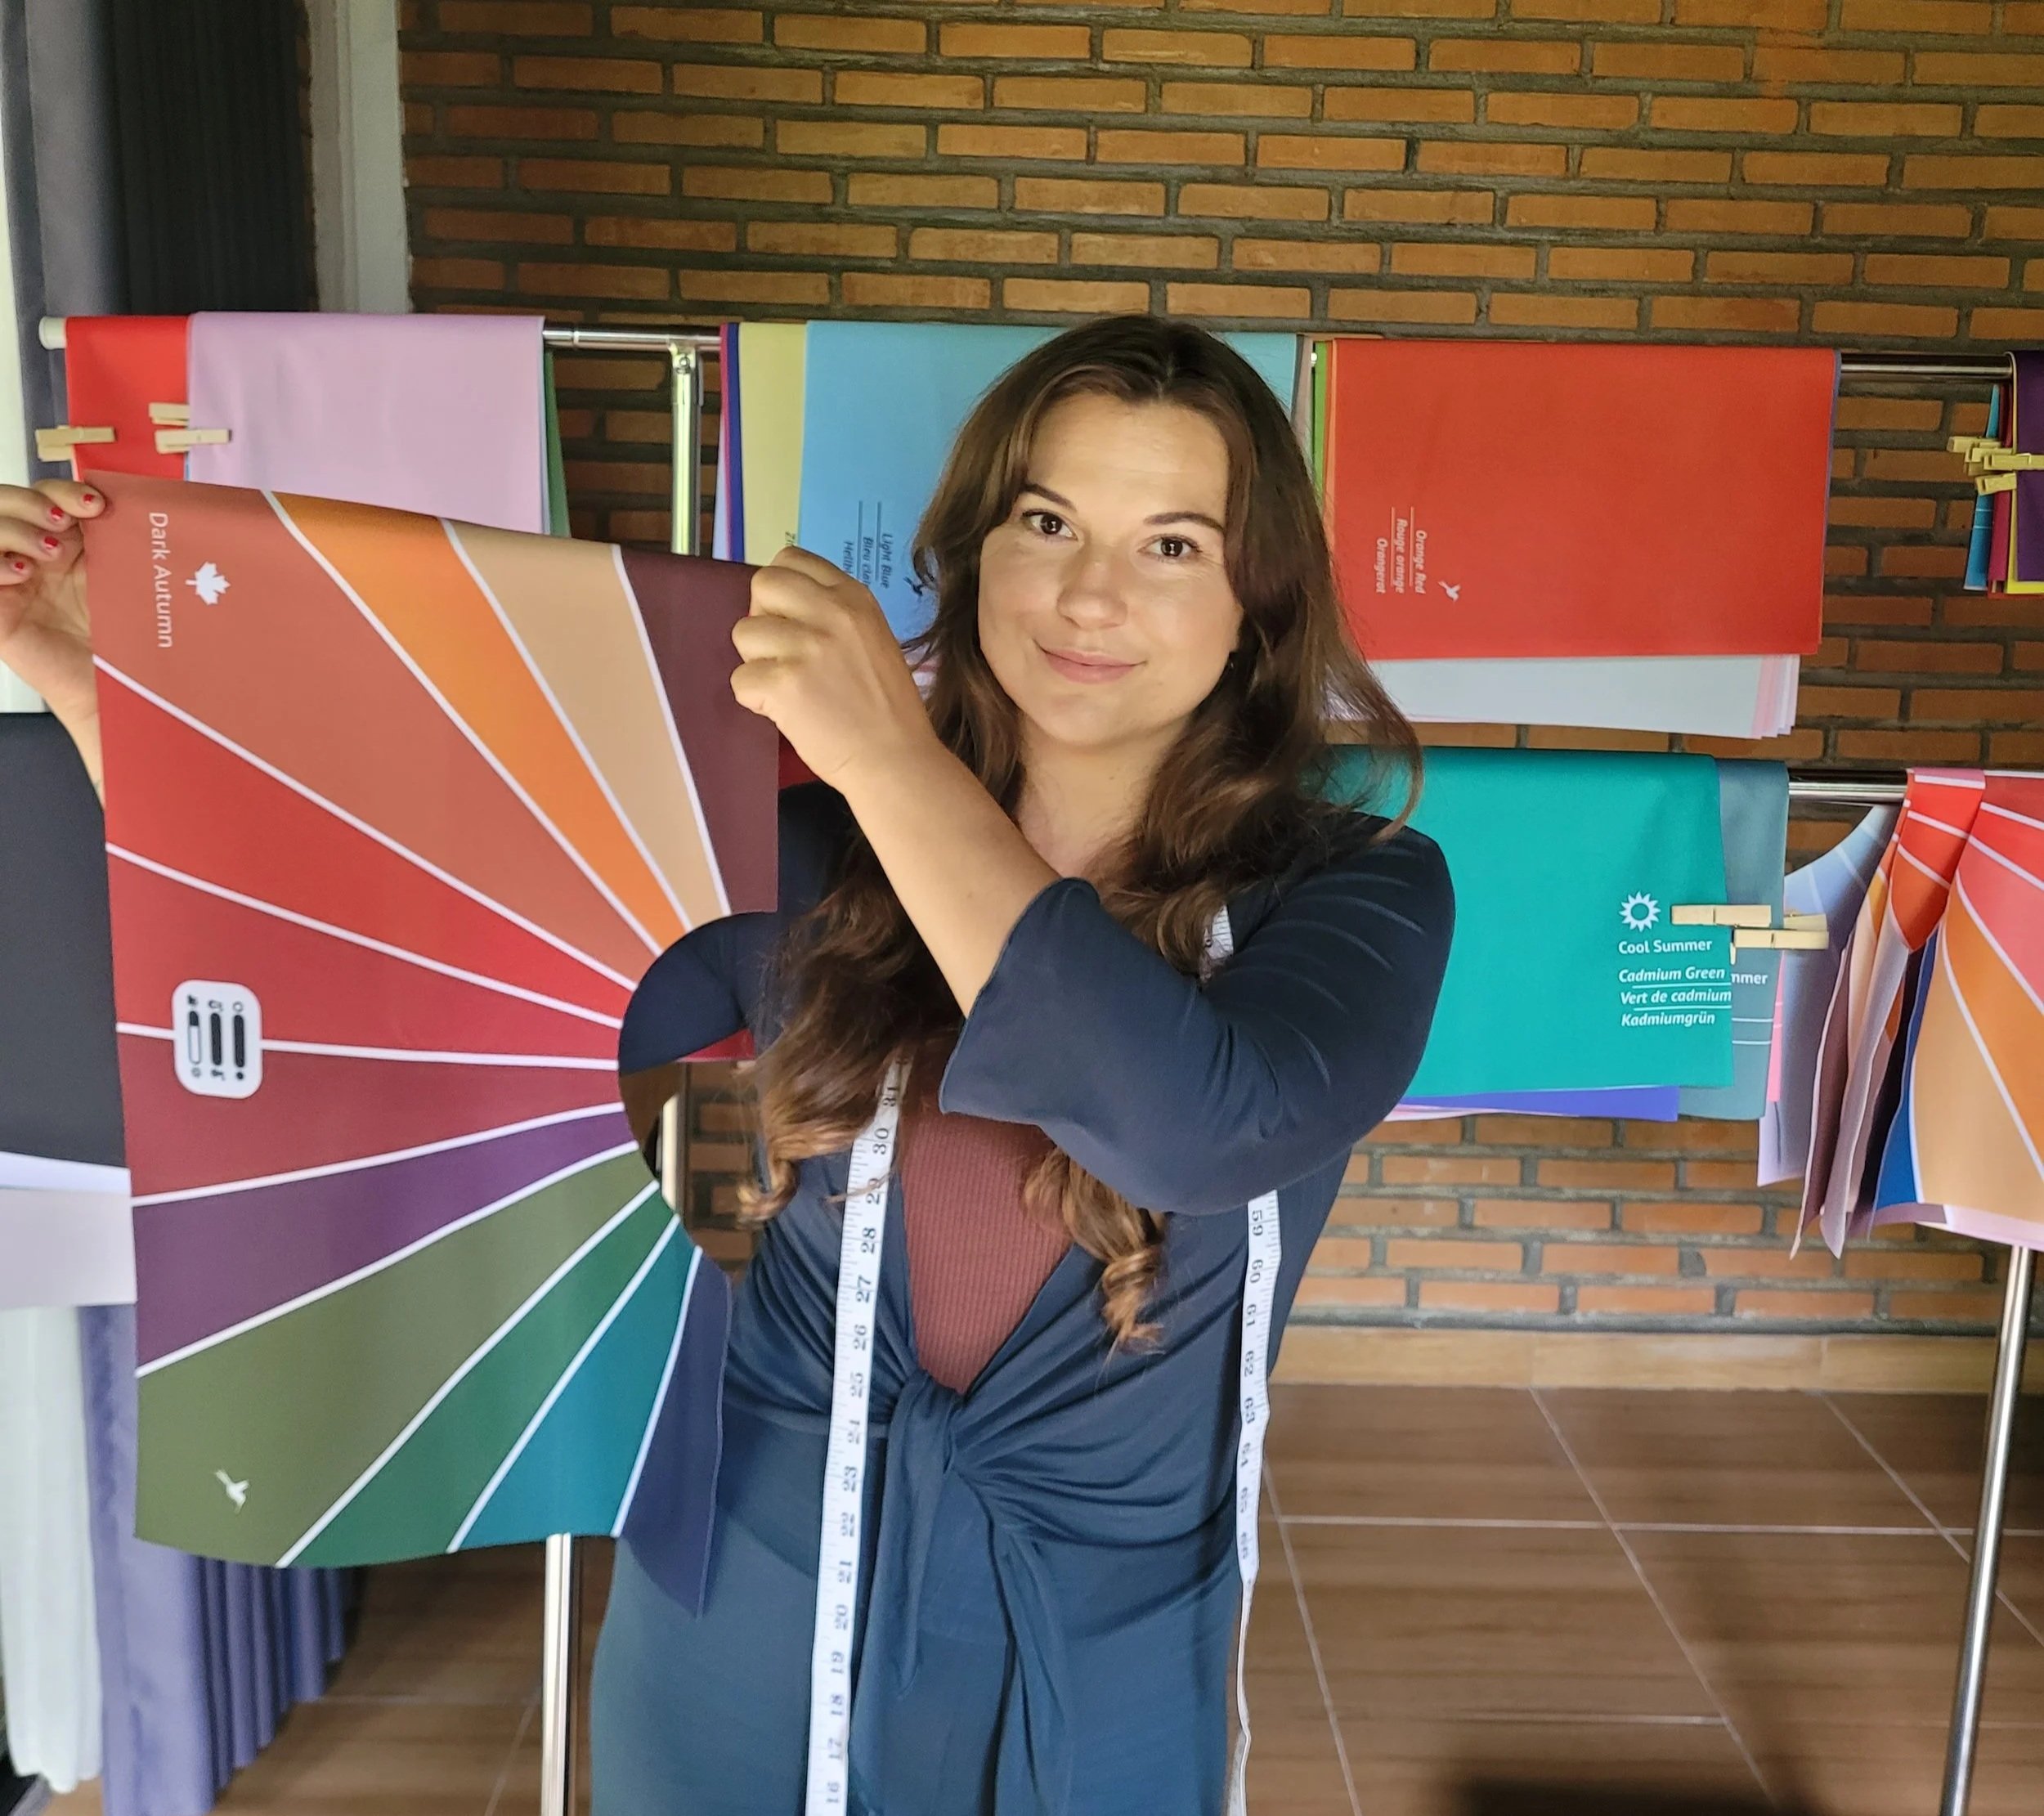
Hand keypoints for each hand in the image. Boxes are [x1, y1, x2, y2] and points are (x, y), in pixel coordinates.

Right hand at [0, 478, 104, 791]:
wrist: (122, 696)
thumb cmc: (131, 646)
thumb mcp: (130, 585)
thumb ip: (123, 546)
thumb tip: (130, 503)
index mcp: (71, 547)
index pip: (50, 496)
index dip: (66, 490)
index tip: (96, 503)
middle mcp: (38, 560)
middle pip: (10, 502)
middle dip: (34, 501)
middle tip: (64, 521)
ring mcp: (14, 584)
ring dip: (15, 527)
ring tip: (49, 552)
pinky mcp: (0, 613)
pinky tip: (22, 573)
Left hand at [730, 547, 933, 788]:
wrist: (895, 761)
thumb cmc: (887, 709)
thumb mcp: (873, 639)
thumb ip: (834, 615)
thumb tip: (781, 610)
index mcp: (855, 597)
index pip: (793, 559)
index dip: (781, 590)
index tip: (790, 621)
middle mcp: (832, 613)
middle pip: (762, 584)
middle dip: (762, 617)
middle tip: (780, 653)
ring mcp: (807, 647)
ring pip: (744, 633)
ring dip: (757, 663)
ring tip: (788, 688)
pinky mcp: (784, 684)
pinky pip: (741, 679)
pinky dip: (755, 700)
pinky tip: (784, 711)